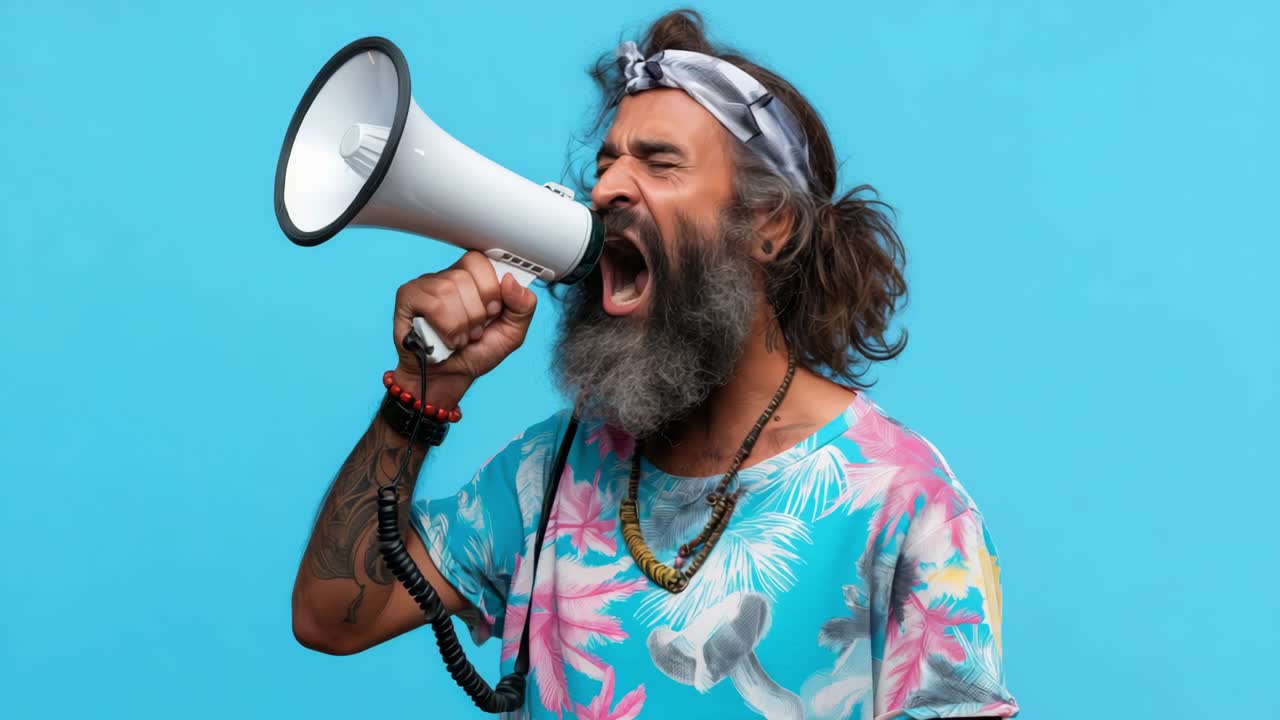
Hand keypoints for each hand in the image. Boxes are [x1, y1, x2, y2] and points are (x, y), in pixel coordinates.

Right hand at [392, 251, 537, 406]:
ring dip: (461, 324)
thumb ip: (523, 307)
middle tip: (475, 329)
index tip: (493, 310)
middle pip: (465, 276)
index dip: (490, 288)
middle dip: (477, 313)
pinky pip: (431, 304)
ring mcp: (425, 285)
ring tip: (461, 337)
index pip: (481, 261)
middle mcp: (448, 277)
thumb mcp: (512, 333)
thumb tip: (511, 280)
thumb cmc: (476, 353)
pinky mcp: (408, 298)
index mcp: (473, 278)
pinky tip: (445, 339)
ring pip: (447, 290)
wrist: (450, 379)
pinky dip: (445, 328)